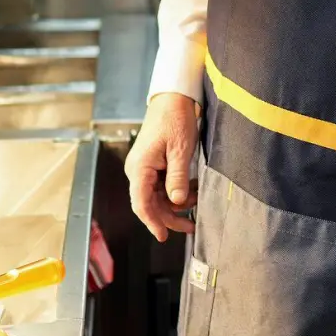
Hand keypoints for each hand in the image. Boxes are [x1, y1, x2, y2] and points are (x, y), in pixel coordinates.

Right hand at [127, 92, 199, 241]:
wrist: (173, 98)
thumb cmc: (175, 119)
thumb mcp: (180, 150)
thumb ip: (178, 177)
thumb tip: (176, 202)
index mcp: (140, 168)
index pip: (141, 203)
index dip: (152, 222)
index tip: (163, 236)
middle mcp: (138, 170)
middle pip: (150, 203)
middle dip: (170, 217)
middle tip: (190, 227)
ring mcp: (145, 168)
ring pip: (158, 196)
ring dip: (176, 203)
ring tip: (197, 202)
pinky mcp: (153, 164)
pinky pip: (162, 185)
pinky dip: (177, 191)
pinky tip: (192, 191)